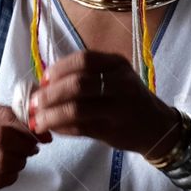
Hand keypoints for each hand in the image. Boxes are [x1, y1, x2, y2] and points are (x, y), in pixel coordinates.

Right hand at [0, 100, 50, 190]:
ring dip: (18, 162)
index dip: (26, 127)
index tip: (39, 135)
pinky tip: (10, 172)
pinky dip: (10, 176)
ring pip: (1, 160)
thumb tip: (43, 133)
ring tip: (20, 160)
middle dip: (23, 145)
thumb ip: (12, 121)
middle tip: (31, 149)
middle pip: (1, 137)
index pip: (4, 115)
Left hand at [29, 50, 180, 160]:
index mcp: (117, 64)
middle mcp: (120, 83)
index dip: (59, 69)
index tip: (43, 79)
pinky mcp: (114, 130)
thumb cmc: (128, 100)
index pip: (83, 59)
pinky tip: (53, 129)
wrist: (157, 126)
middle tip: (34, 103)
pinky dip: (62, 129)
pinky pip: (81, 128)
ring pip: (77, 109)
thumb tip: (44, 85)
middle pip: (77, 84)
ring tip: (38, 120)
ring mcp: (119, 108)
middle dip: (50, 94)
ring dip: (52, 115)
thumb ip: (85, 77)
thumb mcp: (114, 79)